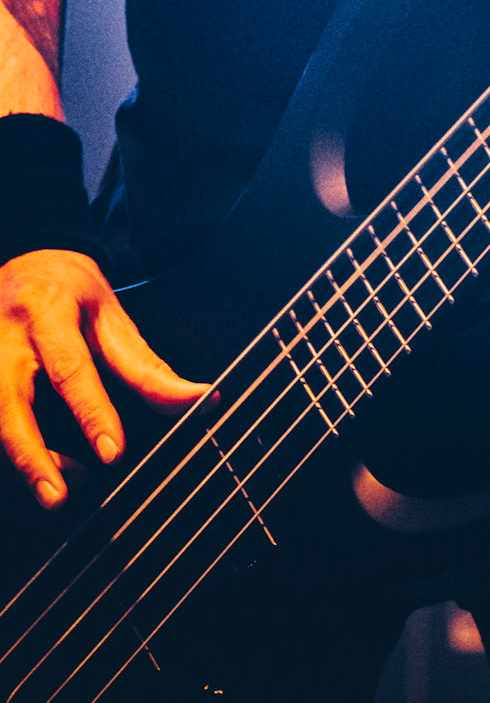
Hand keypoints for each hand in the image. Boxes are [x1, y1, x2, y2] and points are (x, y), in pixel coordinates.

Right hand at [0, 249, 208, 509]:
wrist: (23, 261)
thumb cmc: (71, 294)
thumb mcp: (112, 317)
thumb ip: (147, 367)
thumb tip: (201, 400)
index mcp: (48, 310)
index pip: (70, 367)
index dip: (92, 412)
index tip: (113, 452)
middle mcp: (4, 336)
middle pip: (8, 402)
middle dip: (31, 456)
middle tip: (60, 496)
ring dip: (24, 462)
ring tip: (59, 490)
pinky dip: (9, 453)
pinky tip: (39, 467)